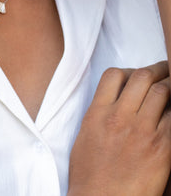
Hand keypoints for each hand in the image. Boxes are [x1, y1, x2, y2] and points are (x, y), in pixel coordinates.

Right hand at [68, 61, 170, 195]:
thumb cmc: (90, 178)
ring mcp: (141, 132)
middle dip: (157, 69)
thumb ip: (100, 113)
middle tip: (165, 70)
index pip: (114, 75)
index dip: (130, 70)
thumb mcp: (86, 137)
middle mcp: (119, 117)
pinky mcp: (162, 149)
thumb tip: (115, 101)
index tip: (138, 74)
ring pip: (162, 92)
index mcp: (97, 114)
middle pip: (142, 77)